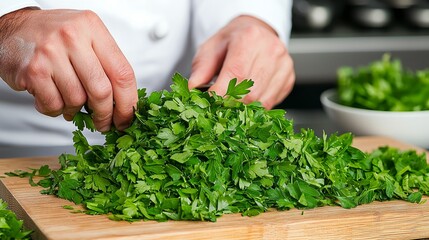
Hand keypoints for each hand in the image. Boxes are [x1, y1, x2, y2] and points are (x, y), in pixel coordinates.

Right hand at [0, 8, 136, 131]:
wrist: (14, 28)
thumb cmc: (56, 37)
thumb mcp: (87, 37)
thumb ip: (107, 64)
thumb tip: (124, 103)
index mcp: (93, 28)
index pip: (122, 72)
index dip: (128, 102)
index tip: (127, 118)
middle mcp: (73, 37)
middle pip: (102, 90)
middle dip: (106, 114)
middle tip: (104, 124)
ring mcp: (51, 53)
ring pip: (77, 100)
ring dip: (75, 110)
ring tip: (70, 101)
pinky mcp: (33, 70)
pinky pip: (54, 104)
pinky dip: (56, 109)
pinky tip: (53, 96)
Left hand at [188, 15, 294, 108]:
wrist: (254, 32)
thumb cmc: (233, 41)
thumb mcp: (211, 48)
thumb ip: (202, 68)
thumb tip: (194, 88)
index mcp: (250, 38)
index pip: (236, 73)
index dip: (221, 93)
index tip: (209, 103)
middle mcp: (271, 50)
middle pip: (250, 91)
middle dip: (231, 103)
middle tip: (218, 106)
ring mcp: (284, 65)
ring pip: (262, 100)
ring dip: (243, 108)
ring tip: (231, 103)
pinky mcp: (289, 78)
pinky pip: (271, 102)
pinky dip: (256, 107)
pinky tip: (246, 100)